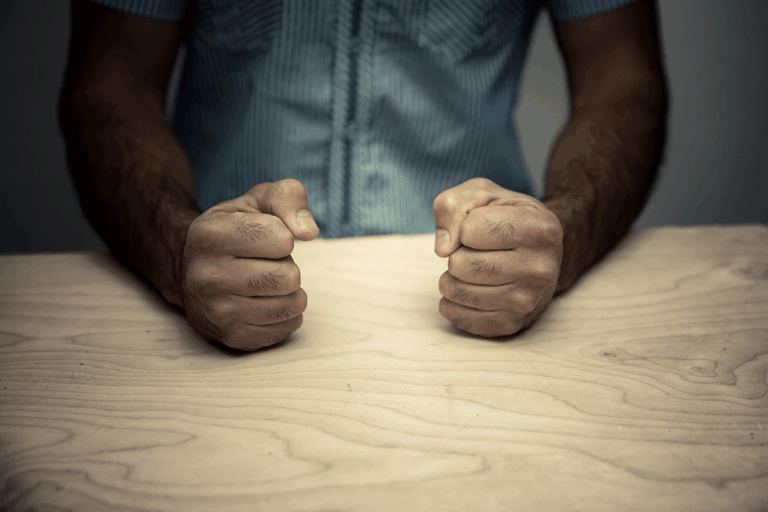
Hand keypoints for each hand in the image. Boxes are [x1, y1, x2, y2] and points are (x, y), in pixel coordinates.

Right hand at [181, 179, 318, 350]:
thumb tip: (308, 231)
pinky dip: (286, 314)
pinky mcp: (232, 336)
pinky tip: (265, 301)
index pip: (281, 239)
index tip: (268, 237)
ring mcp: (216, 311)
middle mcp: (205, 276)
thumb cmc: (234, 230)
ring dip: (289, 291)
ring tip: (266, 281)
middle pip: (288, 277)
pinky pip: (286, 328)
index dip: (284, 236)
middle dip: (288, 266)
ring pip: (290, 305)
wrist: (192, 270)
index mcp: (208, 234)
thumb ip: (287, 197)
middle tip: (266, 263)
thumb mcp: (256, 201)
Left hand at [433, 178, 562, 336]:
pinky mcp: (511, 324)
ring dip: (452, 277)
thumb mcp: (482, 194)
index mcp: (540, 228)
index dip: (463, 226)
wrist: (538, 251)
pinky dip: (452, 301)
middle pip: (462, 264)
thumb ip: (453, 206)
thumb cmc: (505, 217)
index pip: (471, 229)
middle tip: (473, 250)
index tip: (477, 227)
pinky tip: (468, 288)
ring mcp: (528, 300)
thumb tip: (443, 248)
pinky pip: (458, 317)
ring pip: (458, 291)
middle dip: (456, 253)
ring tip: (470, 268)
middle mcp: (541, 267)